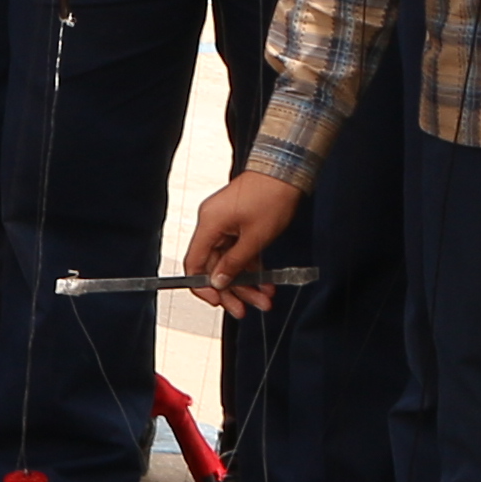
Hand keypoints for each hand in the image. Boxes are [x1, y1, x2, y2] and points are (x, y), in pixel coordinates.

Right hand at [184, 171, 304, 311]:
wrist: (287, 171)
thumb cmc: (271, 197)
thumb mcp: (255, 238)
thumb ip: (234, 263)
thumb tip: (218, 282)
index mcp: (209, 224)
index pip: (194, 263)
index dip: (203, 286)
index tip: (218, 301)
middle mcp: (213, 224)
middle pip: (214, 266)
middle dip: (232, 290)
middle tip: (245, 310)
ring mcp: (226, 224)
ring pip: (230, 262)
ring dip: (247, 283)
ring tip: (264, 300)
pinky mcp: (238, 223)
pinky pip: (240, 251)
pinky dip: (252, 267)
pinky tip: (266, 283)